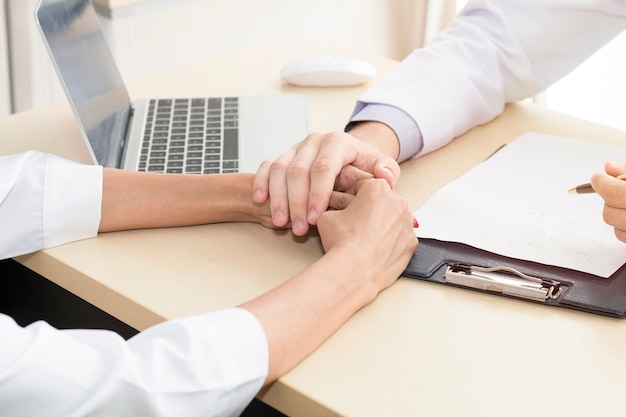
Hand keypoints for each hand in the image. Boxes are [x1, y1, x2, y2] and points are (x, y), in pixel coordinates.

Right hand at [253, 130, 399, 235]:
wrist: (348, 159)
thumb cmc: (364, 168)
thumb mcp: (381, 168)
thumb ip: (385, 173)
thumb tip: (384, 176)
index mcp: (338, 142)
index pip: (324, 167)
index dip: (318, 194)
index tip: (316, 218)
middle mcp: (314, 141)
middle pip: (299, 171)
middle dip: (297, 203)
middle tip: (299, 228)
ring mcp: (296, 148)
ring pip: (280, 170)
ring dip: (279, 199)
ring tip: (281, 223)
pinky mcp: (281, 155)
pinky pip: (266, 167)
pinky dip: (261, 183)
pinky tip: (261, 200)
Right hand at [316, 179, 417, 293]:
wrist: (354, 271)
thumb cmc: (341, 241)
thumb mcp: (326, 216)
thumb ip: (334, 208)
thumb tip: (333, 212)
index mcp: (377, 188)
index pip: (363, 186)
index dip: (351, 197)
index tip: (345, 207)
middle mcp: (398, 202)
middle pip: (382, 201)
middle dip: (370, 210)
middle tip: (354, 225)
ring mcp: (407, 224)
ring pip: (393, 220)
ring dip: (381, 226)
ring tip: (364, 240)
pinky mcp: (411, 244)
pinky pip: (400, 238)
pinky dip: (391, 243)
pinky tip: (375, 250)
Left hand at [591, 161, 625, 242]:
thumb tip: (609, 167)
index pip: (611, 192)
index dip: (600, 183)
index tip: (598, 178)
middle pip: (608, 213)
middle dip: (609, 200)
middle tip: (617, 189)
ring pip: (614, 227)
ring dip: (617, 213)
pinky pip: (623, 237)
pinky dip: (624, 226)